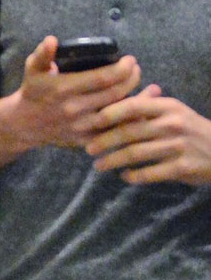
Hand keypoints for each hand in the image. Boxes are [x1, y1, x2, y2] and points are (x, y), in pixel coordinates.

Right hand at [9, 36, 140, 150]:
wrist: (23, 125)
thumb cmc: (32, 92)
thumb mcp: (33, 69)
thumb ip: (42, 54)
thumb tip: (51, 40)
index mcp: (63, 89)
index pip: (102, 78)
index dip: (122, 68)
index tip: (130, 60)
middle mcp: (73, 109)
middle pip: (114, 94)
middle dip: (131, 79)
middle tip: (136, 69)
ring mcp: (79, 127)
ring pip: (116, 114)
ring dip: (135, 100)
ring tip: (143, 86)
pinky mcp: (83, 140)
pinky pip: (111, 133)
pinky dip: (127, 123)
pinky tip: (138, 111)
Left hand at [86, 85, 210, 184]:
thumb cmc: (192, 130)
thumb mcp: (175, 113)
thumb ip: (148, 109)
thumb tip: (114, 102)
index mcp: (169, 107)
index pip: (134, 106)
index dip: (109, 113)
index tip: (90, 121)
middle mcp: (172, 124)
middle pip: (130, 132)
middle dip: (104, 141)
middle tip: (88, 149)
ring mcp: (177, 146)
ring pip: (135, 154)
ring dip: (113, 160)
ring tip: (98, 166)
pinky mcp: (181, 168)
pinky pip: (149, 174)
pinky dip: (133, 176)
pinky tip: (124, 176)